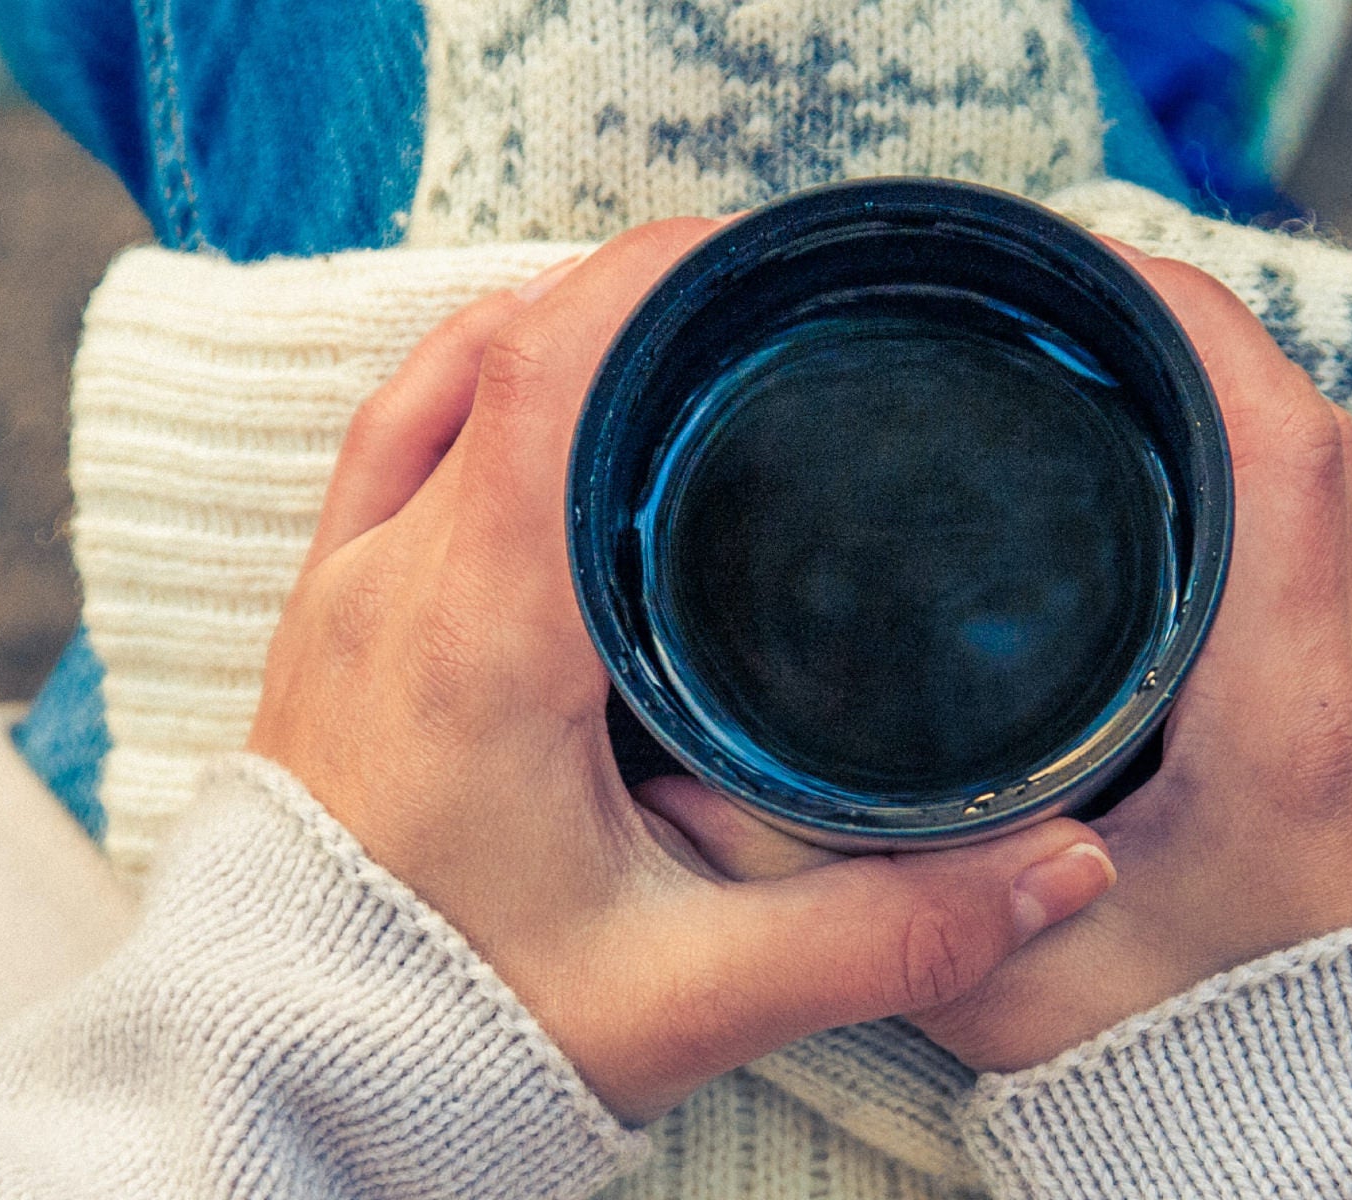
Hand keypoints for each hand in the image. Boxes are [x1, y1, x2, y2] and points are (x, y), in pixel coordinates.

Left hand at [244, 219, 1121, 1122]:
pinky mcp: (326, 629)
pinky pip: (394, 446)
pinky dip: (481, 393)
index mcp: (482, 630)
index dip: (659, 278)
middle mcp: (394, 582)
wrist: (284, 1093)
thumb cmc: (458, 1040)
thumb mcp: (693, 996)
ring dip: (557, 335)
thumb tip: (1068, 866)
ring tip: (687, 342)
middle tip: (774, 304)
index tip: (773, 255)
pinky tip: (564, 420)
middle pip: (508, 346)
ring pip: (440, 382)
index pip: (555, 370)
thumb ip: (888, 932)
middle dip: (641, 297)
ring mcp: (343, 597)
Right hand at [638, 250, 1351, 1071]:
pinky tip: (1189, 469)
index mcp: (1281, 720)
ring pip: (1350, 474)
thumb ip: (848, 884)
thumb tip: (694, 786)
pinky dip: (1285, 468)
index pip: (1273, 447)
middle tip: (1059, 292)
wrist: (1323, 1143)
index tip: (1074, 268)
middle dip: (1194, 330)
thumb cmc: (1178, 1073)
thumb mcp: (988, 981)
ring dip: (1244, 394)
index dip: (1183, 323)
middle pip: (1315, 427)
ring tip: (1112, 353)